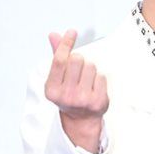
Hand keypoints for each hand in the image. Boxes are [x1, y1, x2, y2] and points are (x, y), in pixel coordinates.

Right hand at [44, 29, 109, 151]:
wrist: (81, 120)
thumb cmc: (68, 95)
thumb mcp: (58, 79)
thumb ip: (57, 56)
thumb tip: (54, 35)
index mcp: (52, 89)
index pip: (59, 60)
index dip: (66, 44)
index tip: (72, 33)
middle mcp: (66, 96)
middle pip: (76, 60)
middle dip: (79, 59)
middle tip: (78, 70)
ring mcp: (82, 100)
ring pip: (91, 66)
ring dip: (90, 69)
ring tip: (86, 81)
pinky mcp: (98, 102)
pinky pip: (102, 77)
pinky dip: (99, 79)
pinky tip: (94, 87)